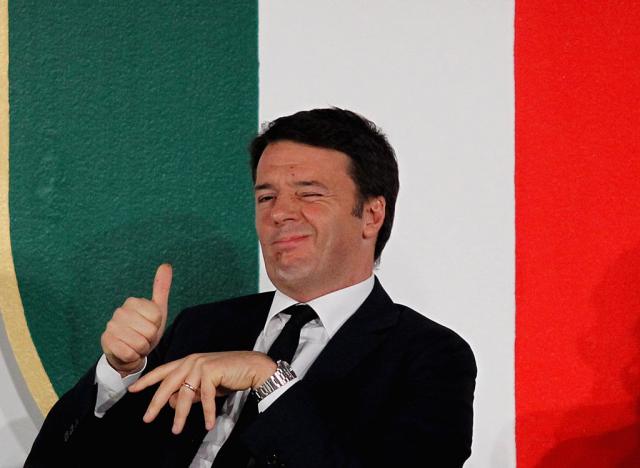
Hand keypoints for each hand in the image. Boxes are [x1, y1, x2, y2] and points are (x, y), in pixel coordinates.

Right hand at [100, 264, 172, 376]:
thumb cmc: (145, 331)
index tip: (150, 326)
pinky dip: (133, 357)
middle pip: (150, 330)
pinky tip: (128, 352)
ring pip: (140, 343)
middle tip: (143, 338)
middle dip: (150, 339)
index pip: (157, 316)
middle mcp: (120, 311)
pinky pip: (129, 353)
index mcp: (133, 302)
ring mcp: (111, 326)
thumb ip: (161, 288)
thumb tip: (166, 265)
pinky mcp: (106, 342)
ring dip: (141, 349)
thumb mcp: (157, 310)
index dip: (157, 326)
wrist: (129, 354)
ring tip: (136, 345)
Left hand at [128, 351, 276, 433]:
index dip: (147, 380)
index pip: (162, 371)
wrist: (252, 367)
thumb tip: (172, 402)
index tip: (132, 389)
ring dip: (180, 415)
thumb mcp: (205, 386)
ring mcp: (200, 365)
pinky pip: (205, 397)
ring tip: (176, 430)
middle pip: (167, 384)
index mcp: (188, 361)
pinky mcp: (211, 371)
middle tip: (147, 419)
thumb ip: (189, 392)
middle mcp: (191, 361)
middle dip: (156, 403)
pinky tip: (207, 425)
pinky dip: (206, 413)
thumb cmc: (230, 375)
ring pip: (184, 394)